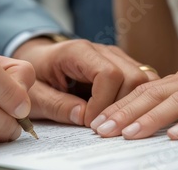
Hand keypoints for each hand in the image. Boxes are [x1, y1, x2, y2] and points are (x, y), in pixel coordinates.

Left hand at [13, 38, 159, 125]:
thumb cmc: (35, 76)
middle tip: (101, 127)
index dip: (103, 103)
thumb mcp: (35, 94)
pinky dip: (134, 101)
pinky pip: (140, 83)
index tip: (89, 122)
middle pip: (132, 76)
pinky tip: (118, 115)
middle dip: (121, 107)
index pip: (108, 74)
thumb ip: (56, 104)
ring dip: (131, 105)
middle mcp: (102, 50)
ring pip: (143, 79)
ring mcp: (115, 57)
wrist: (38, 60)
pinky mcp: (122, 67)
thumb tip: (83, 116)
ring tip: (111, 123)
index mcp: (78, 51)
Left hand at [90, 57, 177, 139]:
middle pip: (153, 95)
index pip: (144, 91)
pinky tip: (177, 136)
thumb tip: (149, 106)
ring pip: (177, 103)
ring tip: (128, 134)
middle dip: (124, 113)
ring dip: (151, 119)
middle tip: (101, 129)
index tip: (98, 120)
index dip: (120, 105)